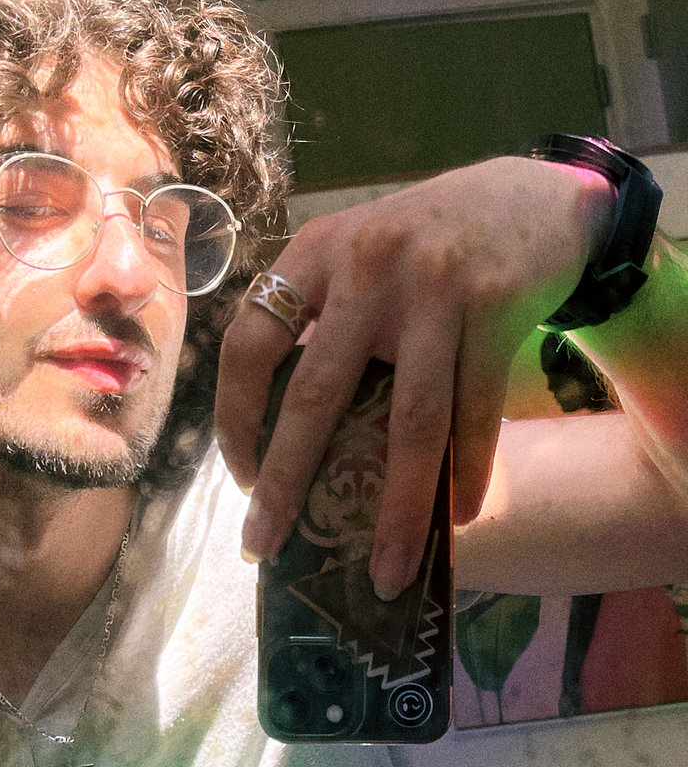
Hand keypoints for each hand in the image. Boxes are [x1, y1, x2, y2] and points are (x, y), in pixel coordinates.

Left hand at [214, 156, 611, 599]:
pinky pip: (476, 410)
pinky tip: (455, 518)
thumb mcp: (355, 260)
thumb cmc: (424, 247)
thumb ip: (318, 322)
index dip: (235, 417)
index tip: (239, 478)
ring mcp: (433, 285)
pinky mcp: (495, 306)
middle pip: (315, 394)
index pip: (247, 344)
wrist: (531, 196)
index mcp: (313, 254)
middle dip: (285, 482)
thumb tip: (285, 441)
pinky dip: (466, 470)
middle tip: (264, 544)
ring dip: (395, 507)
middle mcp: (364, 266)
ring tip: (383, 570)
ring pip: (408, 419)